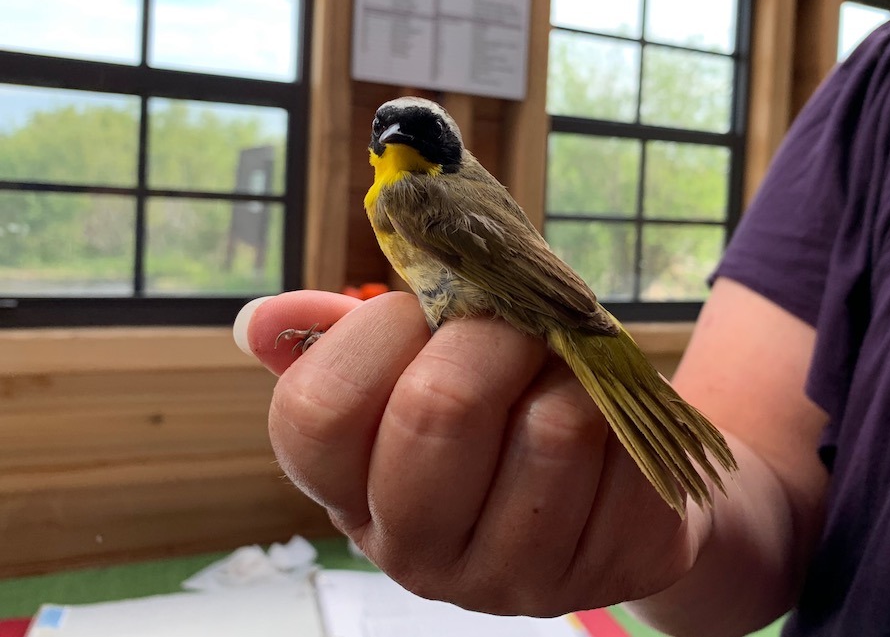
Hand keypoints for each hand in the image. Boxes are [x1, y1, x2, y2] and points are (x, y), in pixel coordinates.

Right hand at [237, 290, 703, 616]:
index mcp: (352, 492)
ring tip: (565, 373)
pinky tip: (609, 424)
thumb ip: (343, 337)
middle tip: (513, 326)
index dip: (373, 334)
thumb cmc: (495, 400)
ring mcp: (516, 576)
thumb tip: (261, 323)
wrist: (603, 470)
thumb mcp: (413, 365)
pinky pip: (628, 450)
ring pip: (552, 427)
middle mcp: (418, 552)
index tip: (419, 313)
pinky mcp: (610, 568)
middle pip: (439, 409)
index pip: (316, 411)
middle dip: (489, 335)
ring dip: (570, 370)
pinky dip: (627, 409)